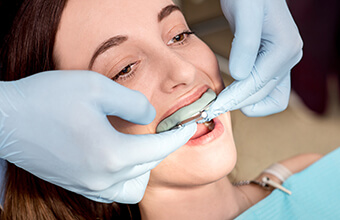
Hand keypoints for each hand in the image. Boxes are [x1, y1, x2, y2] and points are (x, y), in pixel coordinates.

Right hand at [0, 70, 195, 202]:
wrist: (7, 119)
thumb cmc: (48, 99)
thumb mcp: (97, 88)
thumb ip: (133, 103)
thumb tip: (150, 117)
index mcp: (111, 154)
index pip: (159, 149)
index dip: (178, 137)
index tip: (190, 127)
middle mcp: (102, 177)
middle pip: (147, 166)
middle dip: (162, 148)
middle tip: (166, 130)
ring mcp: (88, 185)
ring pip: (133, 184)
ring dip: (144, 165)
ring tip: (142, 144)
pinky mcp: (76, 184)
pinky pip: (112, 189)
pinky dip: (124, 175)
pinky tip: (119, 156)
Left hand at [207, 0, 302, 117]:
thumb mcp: (245, 13)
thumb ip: (245, 43)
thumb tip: (240, 75)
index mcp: (285, 48)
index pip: (257, 84)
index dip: (234, 98)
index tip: (214, 106)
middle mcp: (288, 57)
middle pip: (264, 95)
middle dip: (238, 103)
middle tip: (214, 108)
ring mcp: (282, 61)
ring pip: (269, 97)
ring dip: (248, 103)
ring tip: (224, 103)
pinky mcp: (272, 62)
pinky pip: (265, 88)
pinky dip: (249, 95)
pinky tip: (233, 92)